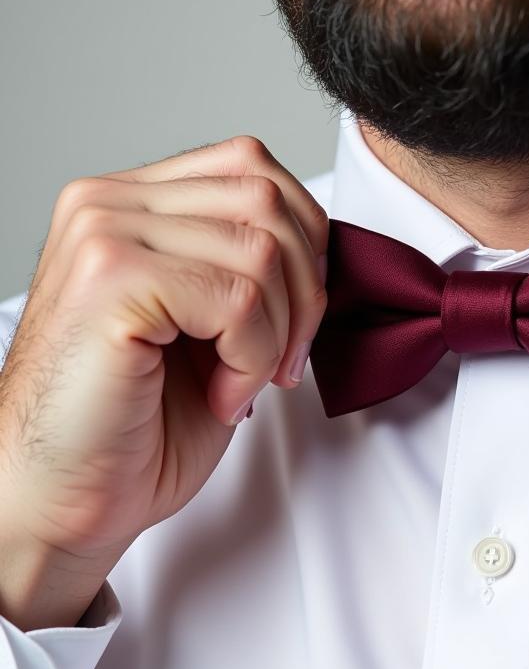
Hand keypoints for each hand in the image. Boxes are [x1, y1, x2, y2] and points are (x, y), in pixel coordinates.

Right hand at [0, 136, 327, 627]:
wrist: (65, 501)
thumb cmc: (138, 424)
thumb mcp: (213, 323)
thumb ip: (254, 262)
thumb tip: (323, 242)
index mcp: (133, 203)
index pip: (253, 168)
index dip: (304, 243)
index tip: (296, 319)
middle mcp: (108, 203)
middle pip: (268, 198)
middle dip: (306, 290)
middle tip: (283, 361)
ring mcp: (103, 232)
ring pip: (263, 247)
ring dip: (278, 333)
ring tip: (241, 383)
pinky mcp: (110, 277)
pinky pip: (240, 297)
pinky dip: (253, 358)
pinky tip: (222, 395)